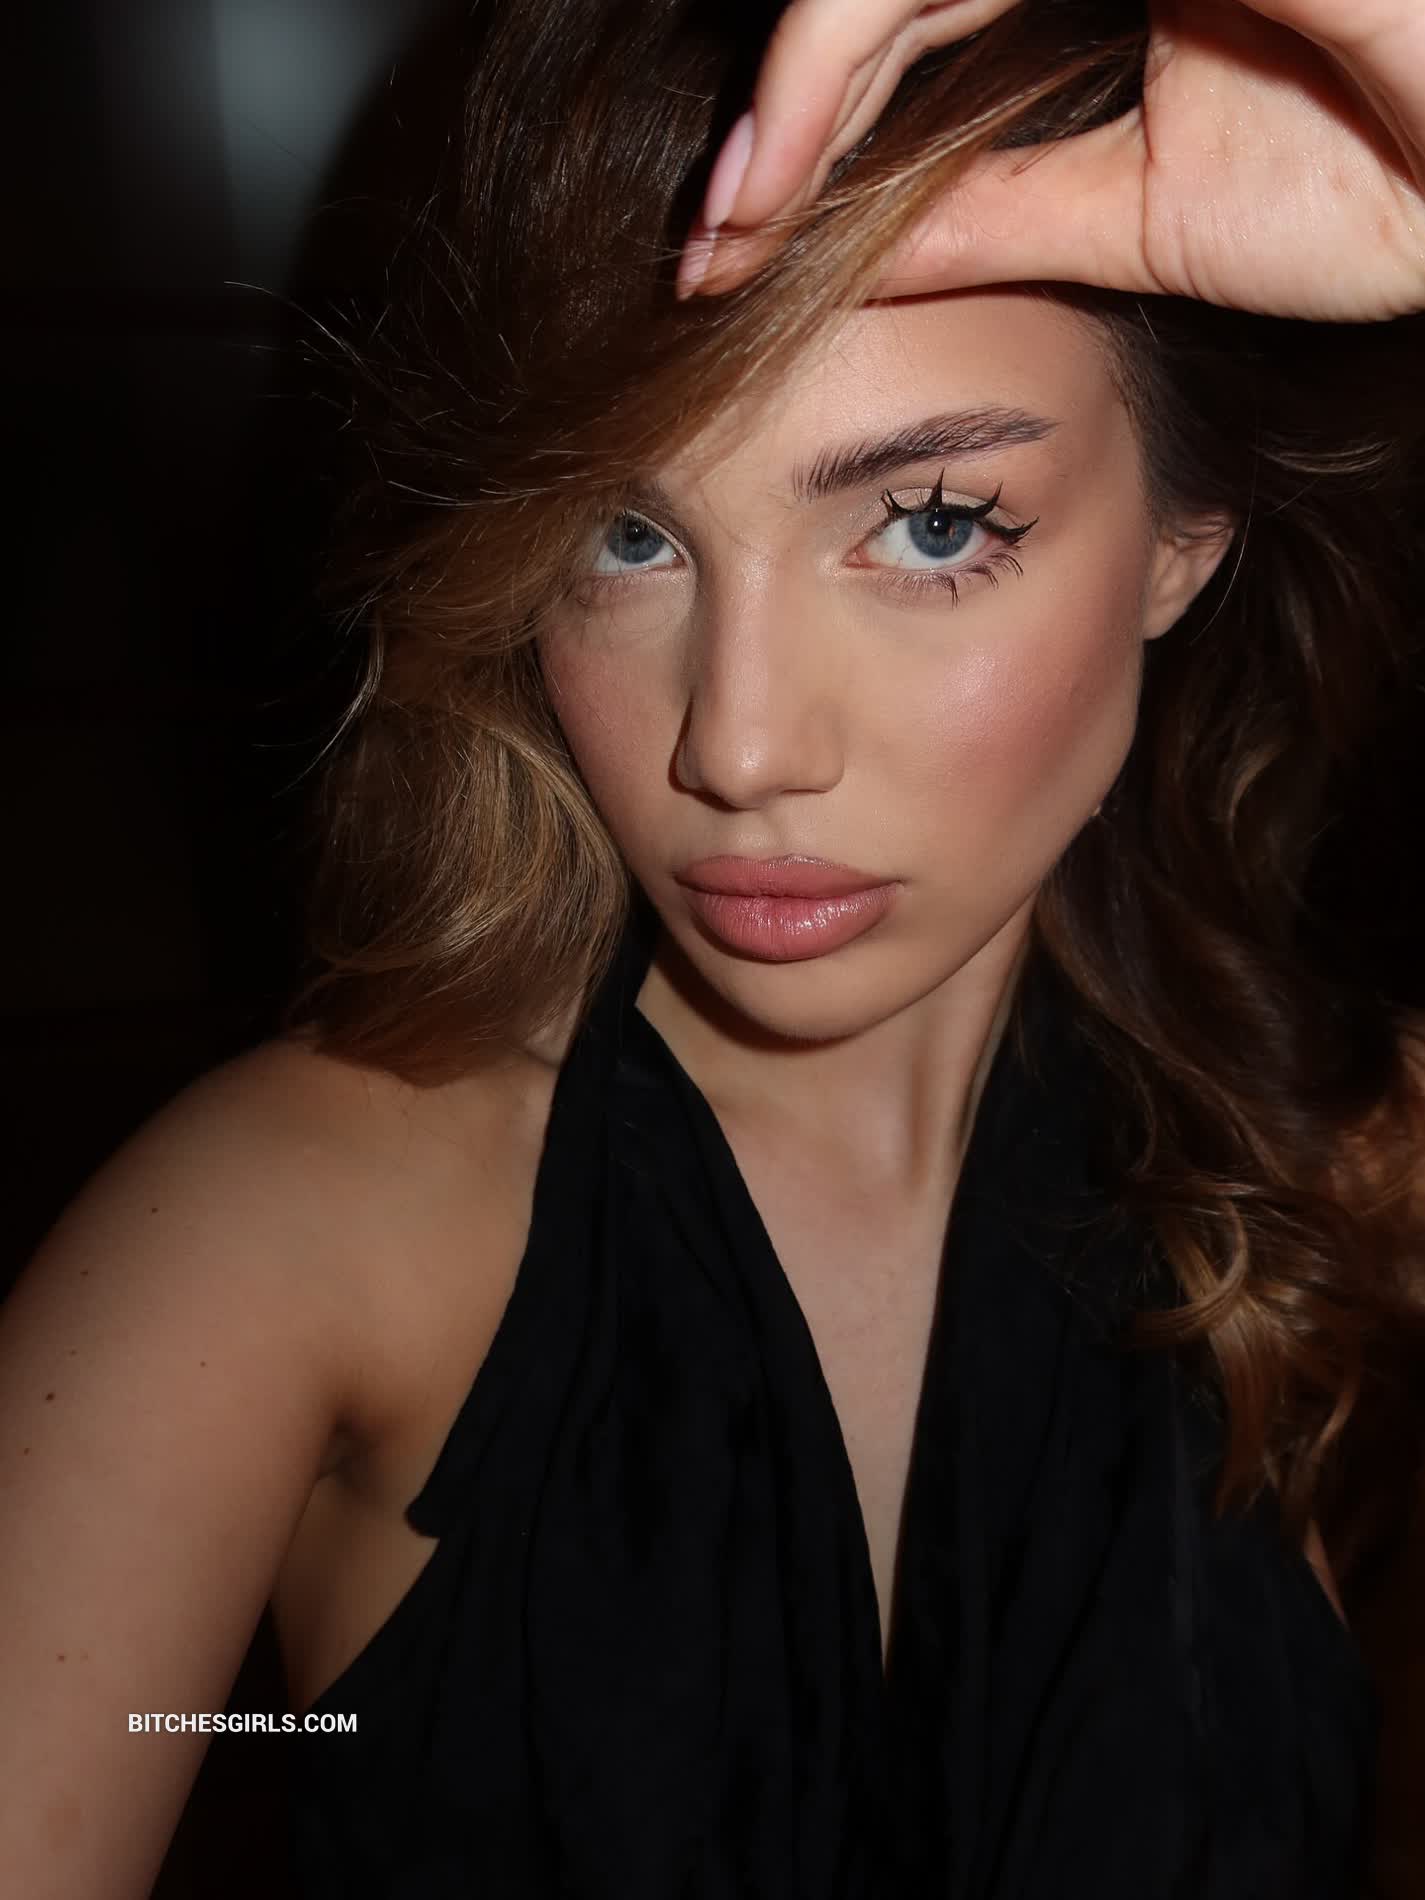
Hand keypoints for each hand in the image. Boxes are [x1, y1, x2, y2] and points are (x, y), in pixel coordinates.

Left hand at [676, 0, 1424, 321]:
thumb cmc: (1386, 188)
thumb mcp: (1148, 218)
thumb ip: (1005, 210)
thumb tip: (854, 252)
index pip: (927, 13)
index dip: (825, 117)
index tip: (741, 244)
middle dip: (788, 107)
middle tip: (711, 240)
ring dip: (801, 80)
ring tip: (736, 212)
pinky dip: (851, 38)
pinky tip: (795, 148)